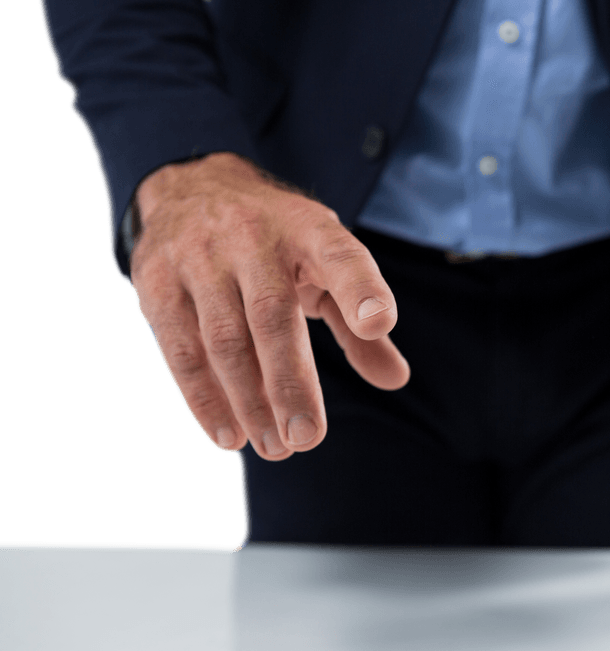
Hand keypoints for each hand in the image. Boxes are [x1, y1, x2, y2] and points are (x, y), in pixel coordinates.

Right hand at [130, 151, 409, 460]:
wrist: (192, 186)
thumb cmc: (278, 243)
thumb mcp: (324, 264)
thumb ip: (358, 321)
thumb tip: (396, 379)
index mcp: (309, 230)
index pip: (340, 256)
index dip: (361, 288)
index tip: (379, 323)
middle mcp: (253, 237)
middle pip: (272, 315)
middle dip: (290, 382)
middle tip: (307, 438)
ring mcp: (200, 256)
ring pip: (224, 338)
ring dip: (247, 401)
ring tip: (274, 446)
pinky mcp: (156, 279)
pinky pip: (179, 348)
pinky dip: (202, 397)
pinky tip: (227, 433)